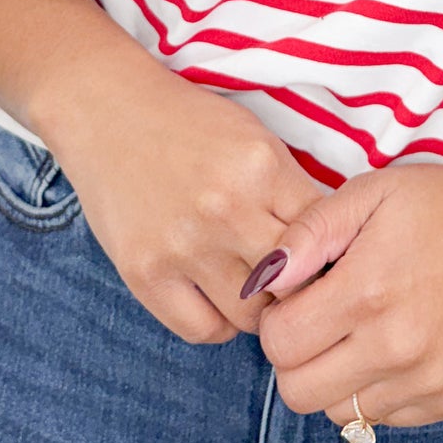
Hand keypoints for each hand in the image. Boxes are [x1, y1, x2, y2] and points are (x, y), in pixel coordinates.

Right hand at [46, 69, 331, 343]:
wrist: (109, 111)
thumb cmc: (190, 123)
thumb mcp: (254, 138)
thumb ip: (291, 190)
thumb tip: (333, 247)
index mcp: (261, 167)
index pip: (323, 236)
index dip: (328, 252)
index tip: (323, 258)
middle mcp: (226, 209)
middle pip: (293, 284)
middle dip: (298, 287)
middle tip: (291, 281)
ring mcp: (183, 246)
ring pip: (252, 316)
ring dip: (258, 307)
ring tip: (250, 285)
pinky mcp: (144, 274)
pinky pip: (203, 330)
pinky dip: (217, 323)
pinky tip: (215, 296)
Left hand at [241, 151, 442, 431]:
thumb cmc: (442, 202)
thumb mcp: (369, 193)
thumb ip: (308, 234)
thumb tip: (264, 279)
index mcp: (368, 292)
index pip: (278, 344)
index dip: (278, 317)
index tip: (299, 294)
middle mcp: (397, 348)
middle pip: (298, 393)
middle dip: (296, 356)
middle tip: (320, 317)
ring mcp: (429, 381)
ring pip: (339, 412)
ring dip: (335, 376)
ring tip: (360, 328)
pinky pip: (385, 417)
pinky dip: (376, 389)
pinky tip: (395, 343)